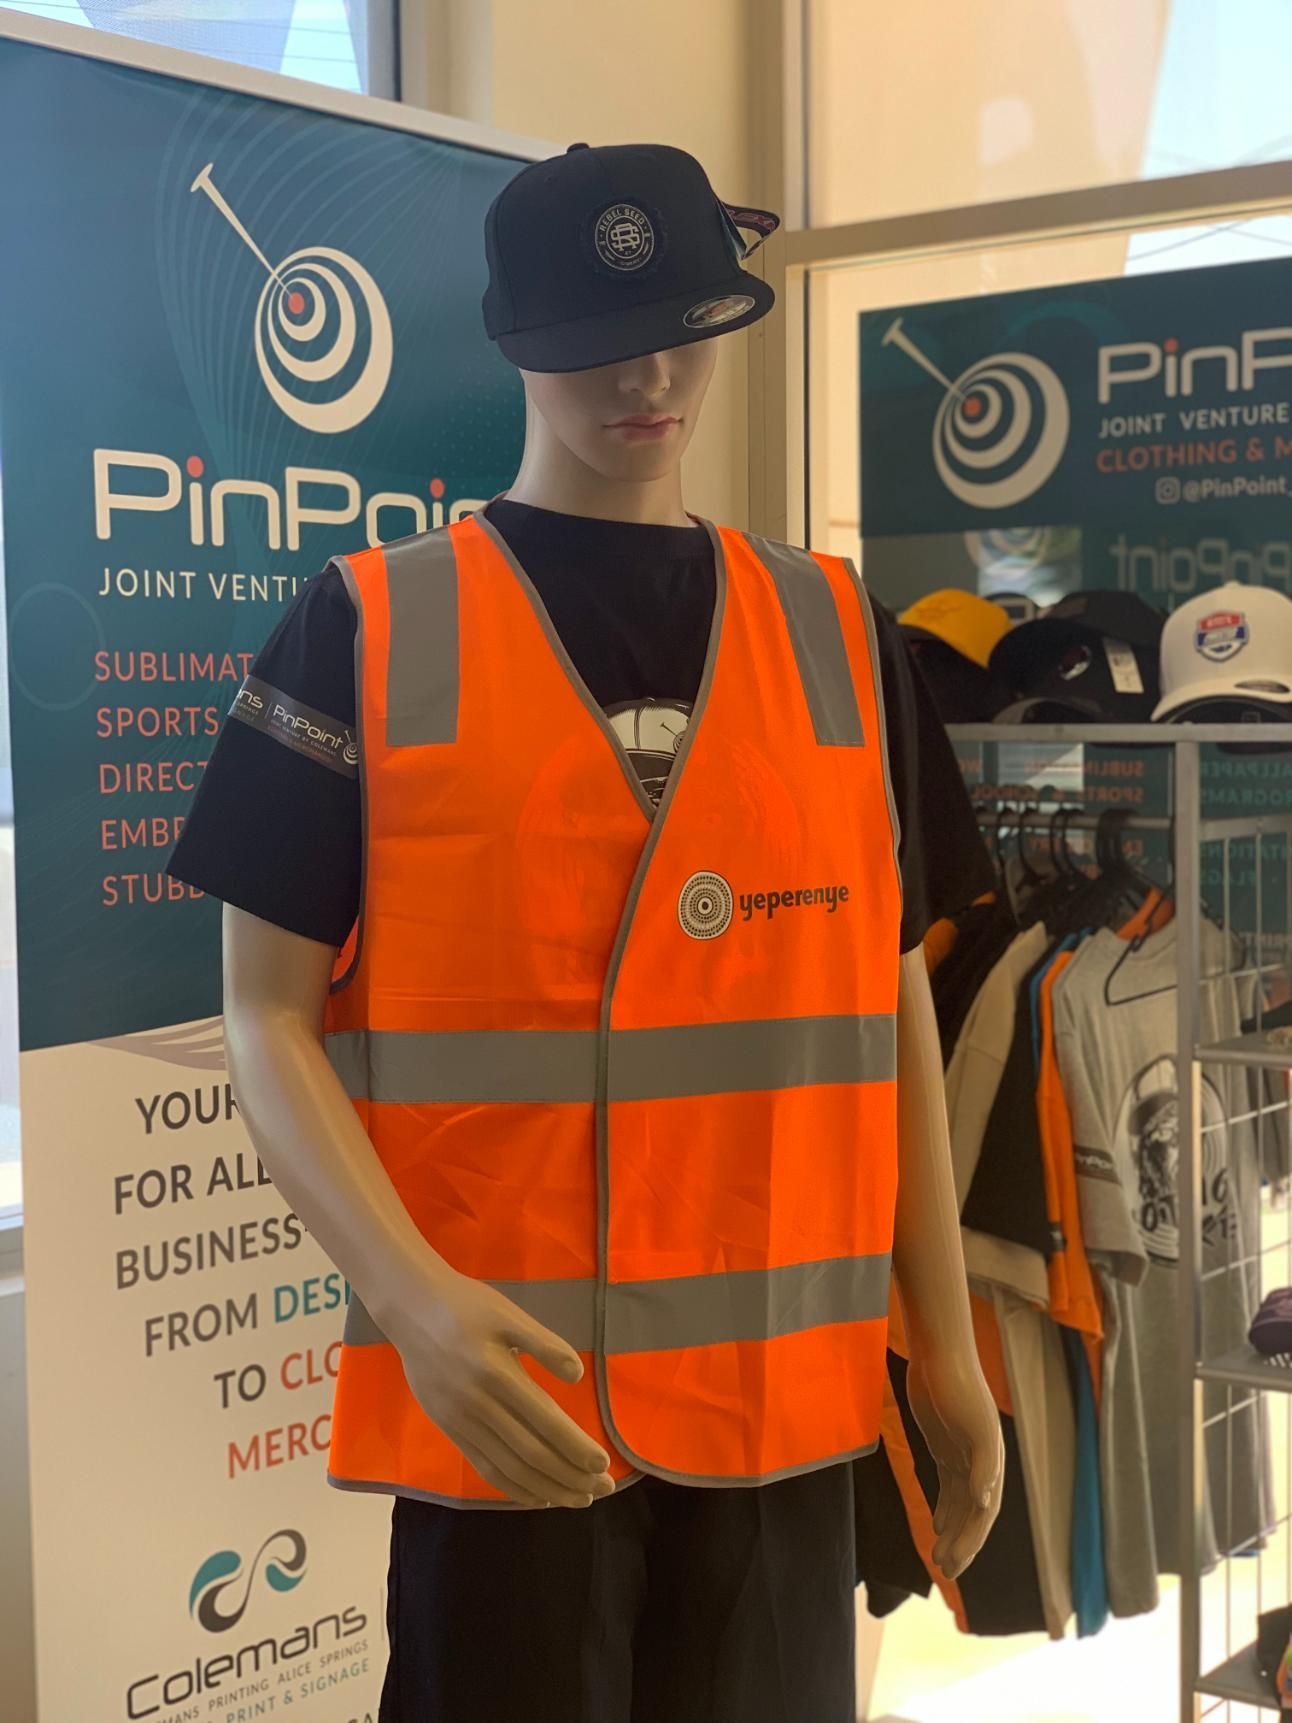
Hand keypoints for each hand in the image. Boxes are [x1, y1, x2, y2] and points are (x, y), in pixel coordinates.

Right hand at [385, 1268, 616, 1509]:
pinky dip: (514, 1487)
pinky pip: (484, 1467)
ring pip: (509, 1467)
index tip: (603, 1465)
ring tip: (578, 1500)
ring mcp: (460, 1422)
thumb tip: (577, 1376)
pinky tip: (538, 1495)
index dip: (575, 1447)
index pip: (545, 1421)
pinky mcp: (449, 1429)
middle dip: (570, 1475)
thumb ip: (544, 1343)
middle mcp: (478, 1404)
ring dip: (547, 1488)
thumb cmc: (466, 1306)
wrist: (411, 1309)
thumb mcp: (508, 1314)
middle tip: (603, 1490)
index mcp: (497, 1373)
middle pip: (530, 1453)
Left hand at [905, 1346, 1002, 1579]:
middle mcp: (981, 1464)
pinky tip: (935, 1525)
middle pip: (973, 1515)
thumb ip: (982, 1462)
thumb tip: (985, 1503)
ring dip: (952, 1531)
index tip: (956, 1565)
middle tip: (945, 1571)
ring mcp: (963, 1456)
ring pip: (960, 1505)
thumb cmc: (958, 1387)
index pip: (984, 1513)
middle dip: (962, 1543)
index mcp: (991, 1462)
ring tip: (938, 1557)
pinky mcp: (945, 1447)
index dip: (972, 1541)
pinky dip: (944, 1508)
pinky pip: (948, 1487)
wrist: (940, 1356)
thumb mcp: (973, 1424)